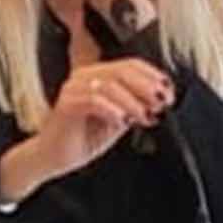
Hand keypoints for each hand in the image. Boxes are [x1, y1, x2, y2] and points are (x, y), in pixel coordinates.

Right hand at [0, 57, 175, 204]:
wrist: (53, 158)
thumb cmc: (83, 139)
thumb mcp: (118, 120)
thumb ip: (135, 106)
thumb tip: (160, 100)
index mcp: (98, 74)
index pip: (130, 64)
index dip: (152, 76)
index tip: (169, 93)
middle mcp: (84, 76)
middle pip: (122, 71)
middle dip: (147, 87)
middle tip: (161, 103)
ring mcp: (73, 88)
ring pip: (110, 85)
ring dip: (133, 101)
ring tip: (145, 117)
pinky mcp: (66, 104)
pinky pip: (93, 100)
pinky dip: (112, 110)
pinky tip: (123, 121)